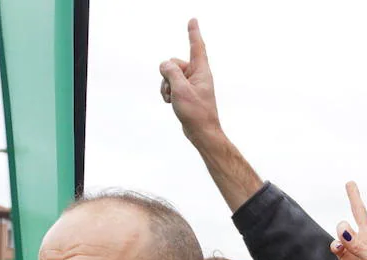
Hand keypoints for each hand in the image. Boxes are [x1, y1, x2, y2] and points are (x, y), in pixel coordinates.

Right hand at [160, 19, 222, 144]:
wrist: (202, 133)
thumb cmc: (196, 113)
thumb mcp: (180, 89)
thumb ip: (171, 72)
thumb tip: (164, 64)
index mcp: (201, 71)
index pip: (197, 47)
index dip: (193, 33)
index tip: (193, 19)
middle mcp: (197, 75)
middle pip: (174, 63)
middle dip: (167, 75)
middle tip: (174, 91)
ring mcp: (191, 84)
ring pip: (169, 75)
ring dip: (166, 86)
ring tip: (173, 99)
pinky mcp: (186, 92)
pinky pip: (170, 85)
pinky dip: (167, 92)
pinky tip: (171, 103)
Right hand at [331, 176, 366, 259]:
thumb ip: (357, 244)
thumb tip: (341, 228)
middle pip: (359, 211)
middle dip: (354, 197)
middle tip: (349, 182)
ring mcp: (355, 247)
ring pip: (343, 228)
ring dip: (341, 227)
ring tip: (343, 235)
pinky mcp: (346, 259)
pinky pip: (336, 246)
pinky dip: (335, 244)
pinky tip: (338, 247)